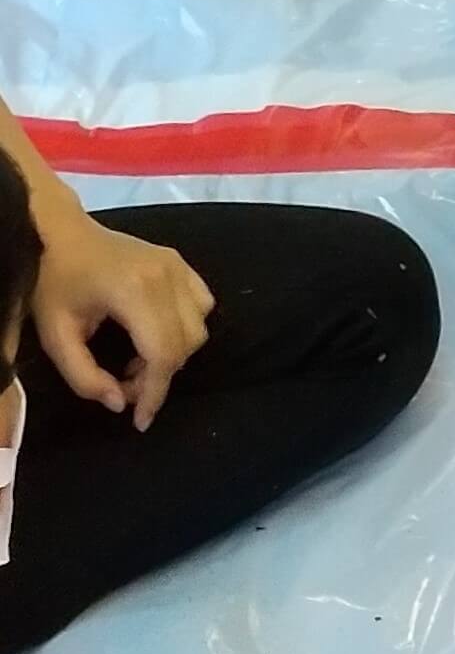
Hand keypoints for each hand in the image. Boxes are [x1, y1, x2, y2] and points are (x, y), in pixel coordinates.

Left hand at [30, 205, 214, 430]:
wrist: (59, 233)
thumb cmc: (53, 283)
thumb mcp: (55, 336)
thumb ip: (84, 376)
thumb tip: (120, 403)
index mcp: (133, 292)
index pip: (162, 354)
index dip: (155, 393)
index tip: (141, 419)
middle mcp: (166, 277)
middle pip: (184, 345)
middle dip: (160, 377)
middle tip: (128, 385)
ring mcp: (178, 267)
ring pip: (198, 328)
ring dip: (174, 354)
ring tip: (140, 359)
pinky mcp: (182, 264)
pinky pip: (202, 305)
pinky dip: (186, 328)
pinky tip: (157, 332)